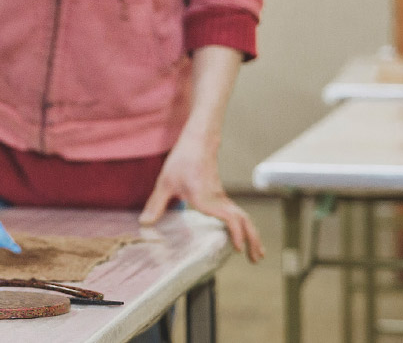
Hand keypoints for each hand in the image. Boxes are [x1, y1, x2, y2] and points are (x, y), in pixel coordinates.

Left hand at [139, 135, 263, 262]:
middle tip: (256, 260)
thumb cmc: (182, 161)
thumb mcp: (165, 183)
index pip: (230, 218)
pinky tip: (240, 236)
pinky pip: (237, 214)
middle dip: (252, 240)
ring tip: (257, 254)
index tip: (239, 249)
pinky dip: (243, 227)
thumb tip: (145, 224)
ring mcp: (222, 197)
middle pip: (244, 221)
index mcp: (207, 198)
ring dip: (252, 235)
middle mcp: (218, 199)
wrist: (197, 142)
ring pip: (244, 218)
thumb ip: (156, 205)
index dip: (236, 234)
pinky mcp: (220, 195)